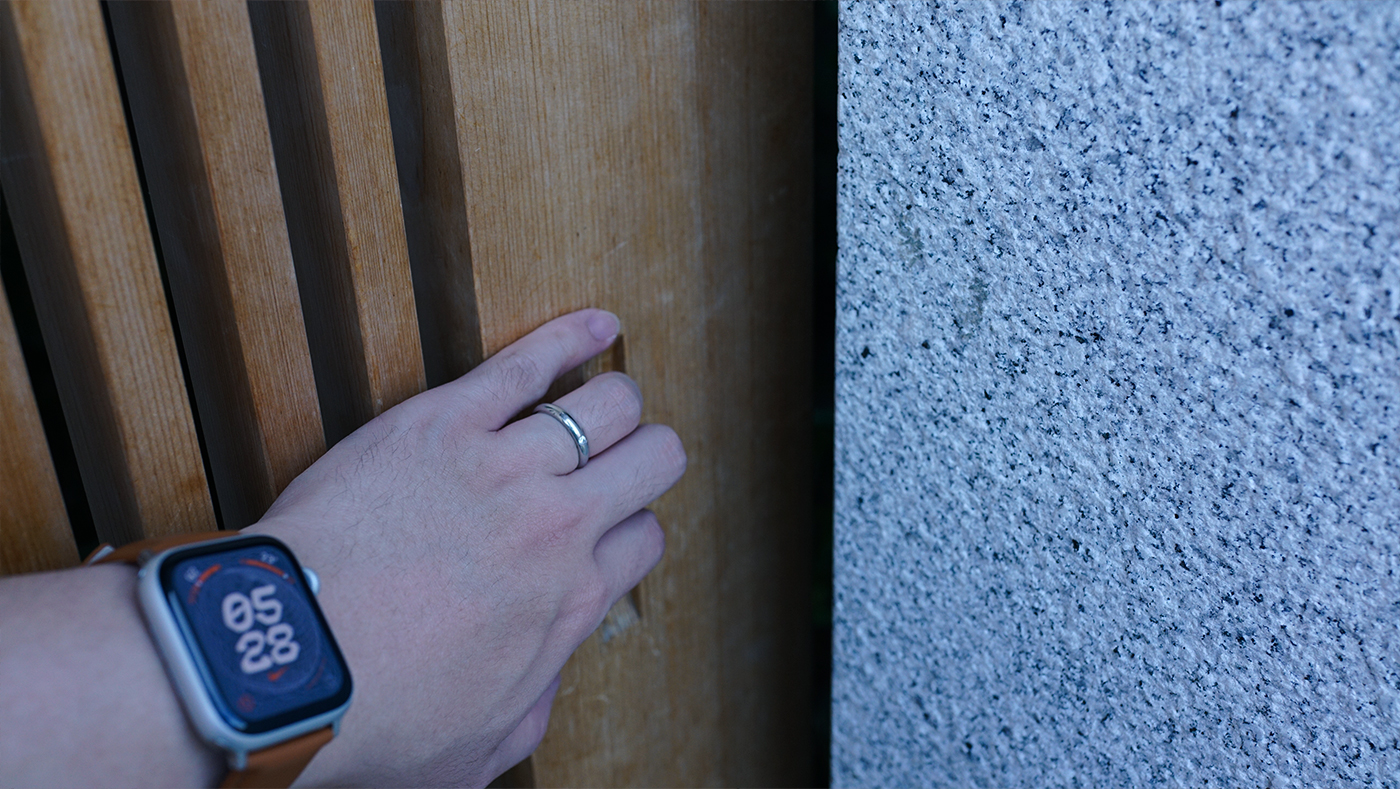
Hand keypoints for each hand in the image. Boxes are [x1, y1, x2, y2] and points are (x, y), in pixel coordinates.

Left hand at [247, 309, 685, 786]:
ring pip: (609, 404)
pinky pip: (531, 361)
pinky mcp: (448, 421)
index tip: (608, 524)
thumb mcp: (478, 748)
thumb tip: (547, 677)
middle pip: (654, 458)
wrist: (287, 663)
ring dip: (613, 401)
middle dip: (647, 453)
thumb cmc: (371, 716)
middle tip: (621, 455)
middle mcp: (558, 527)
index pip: (645, 537)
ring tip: (602, 398)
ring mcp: (508, 467)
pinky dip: (574, 335)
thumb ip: (533, 706)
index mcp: (570, 601)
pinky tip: (596, 326)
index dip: (632, 526)